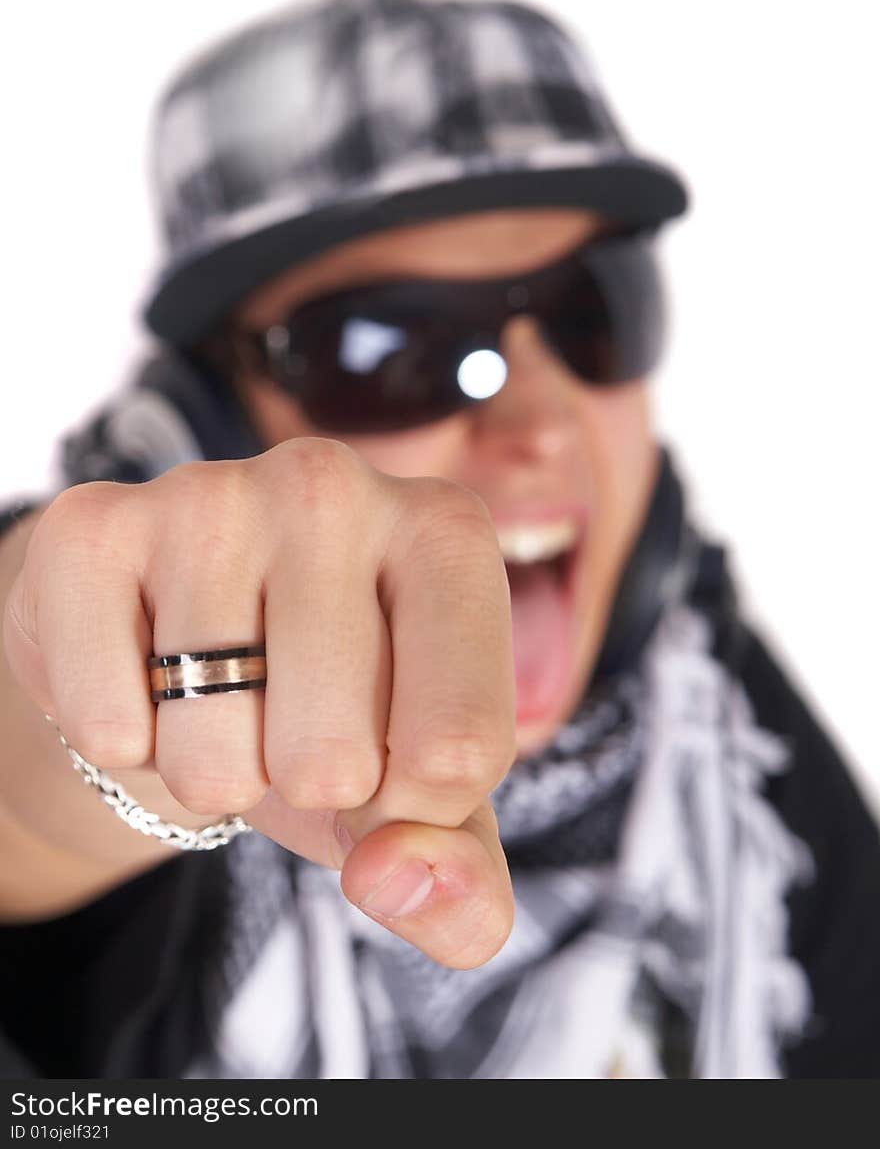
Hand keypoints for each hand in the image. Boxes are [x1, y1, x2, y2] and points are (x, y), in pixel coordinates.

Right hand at [3, 437, 515, 966]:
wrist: (178, 641)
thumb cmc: (330, 710)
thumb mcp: (419, 798)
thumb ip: (460, 875)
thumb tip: (397, 879)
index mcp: (447, 535)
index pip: (458, 750)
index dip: (407, 808)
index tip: (385, 756)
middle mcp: (334, 485)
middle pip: (335, 762)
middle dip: (301, 784)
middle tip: (283, 716)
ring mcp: (208, 493)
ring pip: (216, 757)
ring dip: (212, 770)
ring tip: (219, 698)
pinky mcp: (93, 528)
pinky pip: (109, 729)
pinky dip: (125, 742)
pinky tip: (147, 674)